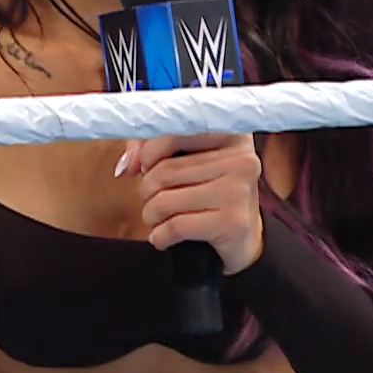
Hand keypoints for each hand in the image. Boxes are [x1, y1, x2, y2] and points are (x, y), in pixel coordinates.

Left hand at [117, 134, 263, 274]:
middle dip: (147, 190)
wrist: (245, 240)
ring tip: (157, 219)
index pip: (172, 132)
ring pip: (165, 200)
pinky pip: (175, 227)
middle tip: (153, 200)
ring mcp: (239, 190)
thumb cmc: (210, 194)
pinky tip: (163, 237)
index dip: (148, 152)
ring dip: (151, 215)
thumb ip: (151, 150)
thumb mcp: (187, 162)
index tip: (145, 167)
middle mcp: (241, 158)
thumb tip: (126, 165)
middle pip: (164, 171)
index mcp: (230, 134)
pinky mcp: (232, 222)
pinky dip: (159, 236)